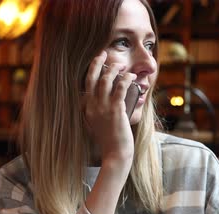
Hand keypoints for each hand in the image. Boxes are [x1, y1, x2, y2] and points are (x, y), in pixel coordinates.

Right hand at [83, 51, 136, 165]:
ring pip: (106, 80)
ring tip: (122, 66)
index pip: (86, 84)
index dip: (92, 69)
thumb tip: (99, 104)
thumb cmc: (110, 142)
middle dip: (98, 62)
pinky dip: (126, 79)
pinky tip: (131, 76)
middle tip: (105, 54)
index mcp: (87, 109)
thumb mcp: (97, 126)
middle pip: (92, 78)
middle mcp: (92, 107)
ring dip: (114, 69)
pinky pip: (120, 88)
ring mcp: (103, 108)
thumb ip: (95, 114)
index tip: (98, 61)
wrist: (115, 154)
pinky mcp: (115, 111)